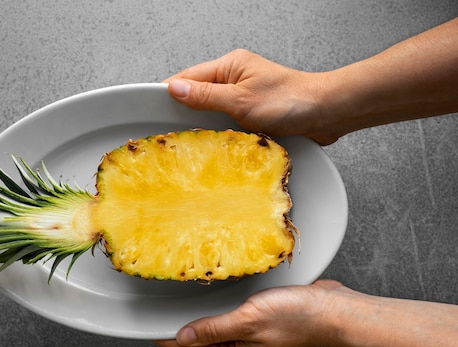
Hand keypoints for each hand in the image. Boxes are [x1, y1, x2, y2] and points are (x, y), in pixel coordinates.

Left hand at [155, 280, 347, 346]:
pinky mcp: (256, 321)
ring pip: (212, 328)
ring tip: (177, 305)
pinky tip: (209, 297)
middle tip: (157, 313)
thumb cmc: (295, 317)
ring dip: (196, 317)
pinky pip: (227, 317)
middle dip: (178, 328)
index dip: (168, 338)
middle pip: (199, 340)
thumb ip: (213, 329)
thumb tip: (182, 337)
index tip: (148, 329)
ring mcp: (248, 335)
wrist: (328, 309)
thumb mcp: (247, 321)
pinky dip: (214, 309)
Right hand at [164, 49, 338, 145]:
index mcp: (229, 66)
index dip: (170, 96)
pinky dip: (218, 134)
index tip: (153, 113)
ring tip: (192, 143)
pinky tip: (214, 146)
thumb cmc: (291, 101)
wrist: (326, 113)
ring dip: (203, 127)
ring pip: (210, 112)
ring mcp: (242, 97)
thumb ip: (206, 97)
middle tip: (172, 135)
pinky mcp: (250, 114)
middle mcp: (234, 79)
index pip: (188, 79)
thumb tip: (174, 90)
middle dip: (185, 114)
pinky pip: (225, 123)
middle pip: (197, 96)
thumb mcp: (242, 100)